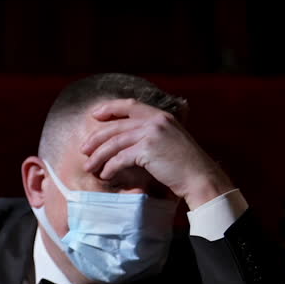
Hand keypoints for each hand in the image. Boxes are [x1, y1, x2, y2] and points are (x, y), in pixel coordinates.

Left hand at [80, 99, 233, 208]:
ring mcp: (151, 133)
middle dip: (96, 138)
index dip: (109, 108)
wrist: (200, 177)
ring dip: (98, 156)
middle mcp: (155, 120)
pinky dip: (110, 167)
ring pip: (115, 142)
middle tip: (84, 149)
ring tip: (89, 167)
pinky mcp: (148, 150)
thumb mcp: (171, 140)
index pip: (130, 105)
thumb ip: (153, 134)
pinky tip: (105, 175)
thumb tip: (130, 141)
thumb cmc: (186, 165)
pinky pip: (121, 158)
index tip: (94, 115)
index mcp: (161, 116)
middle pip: (116, 126)